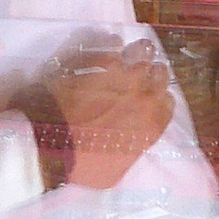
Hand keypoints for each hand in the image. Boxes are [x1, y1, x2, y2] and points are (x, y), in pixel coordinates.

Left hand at [23, 37, 173, 189]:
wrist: (50, 144)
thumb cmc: (82, 165)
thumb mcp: (114, 173)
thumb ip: (130, 152)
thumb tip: (129, 145)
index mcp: (151, 124)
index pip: (168, 103)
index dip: (158, 100)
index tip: (150, 101)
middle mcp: (143, 95)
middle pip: (160, 73)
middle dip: (152, 74)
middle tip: (141, 78)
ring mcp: (121, 75)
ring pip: (142, 52)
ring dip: (138, 54)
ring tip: (130, 56)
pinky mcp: (98, 62)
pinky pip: (112, 45)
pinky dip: (112, 46)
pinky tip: (110, 48)